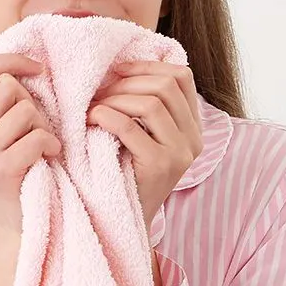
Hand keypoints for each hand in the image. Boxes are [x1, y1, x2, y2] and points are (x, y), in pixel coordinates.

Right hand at [0, 54, 61, 237]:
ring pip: (25, 110)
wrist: (19, 223)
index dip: (10, 60)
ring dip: (44, 126)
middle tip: (36, 128)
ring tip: (42, 145)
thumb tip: (27, 67)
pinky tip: (49, 156)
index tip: (37, 69)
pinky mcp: (0, 169)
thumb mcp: (2, 133)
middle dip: (31, 102)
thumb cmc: (20, 170)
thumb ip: (3, 103)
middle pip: (7, 86)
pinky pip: (37, 137)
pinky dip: (51, 145)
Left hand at [87, 61, 203, 233]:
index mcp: (192, 126)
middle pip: (165, 86)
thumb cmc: (124, 172)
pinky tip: (92, 120)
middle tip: (97, 94)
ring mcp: (180, 153)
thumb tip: (118, 67)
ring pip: (150, 103)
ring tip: (93, 110)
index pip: (181, 77)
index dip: (148, 66)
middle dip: (126, 83)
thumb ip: (142, 107)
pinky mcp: (161, 167)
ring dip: (115, 99)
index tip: (117, 70)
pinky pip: (131, 128)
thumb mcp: (141, 136)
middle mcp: (193, 138)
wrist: (123, 219)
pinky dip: (108, 117)